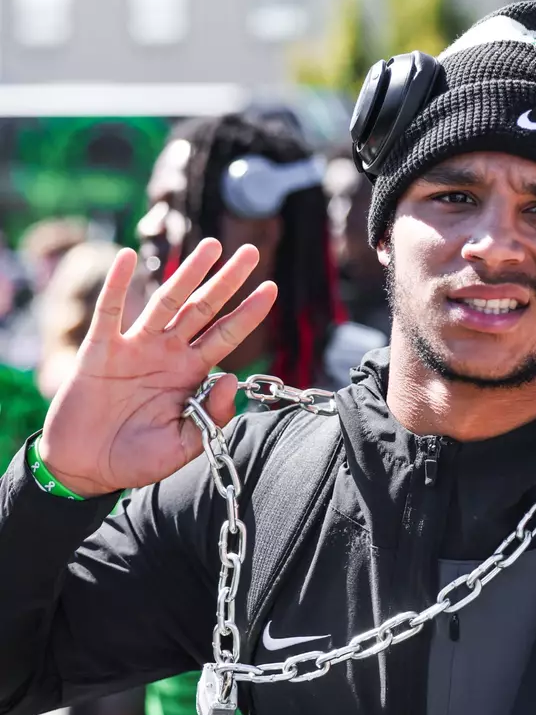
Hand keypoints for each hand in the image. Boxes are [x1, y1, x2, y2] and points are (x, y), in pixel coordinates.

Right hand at [40, 239, 277, 496]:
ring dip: (188, 273)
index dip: (248, 313)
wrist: (84, 468)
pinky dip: (117, 284)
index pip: (226, 336)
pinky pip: (110, 312)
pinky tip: (128, 257)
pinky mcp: (100, 350)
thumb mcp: (182, 446)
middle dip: (227, 281)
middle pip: (203, 309)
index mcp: (189, 374)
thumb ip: (210, 416)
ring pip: (165, 301)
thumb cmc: (135, 460)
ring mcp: (134, 348)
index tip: (272, 288)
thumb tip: (231, 378)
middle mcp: (167, 353)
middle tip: (251, 252)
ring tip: (211, 245)